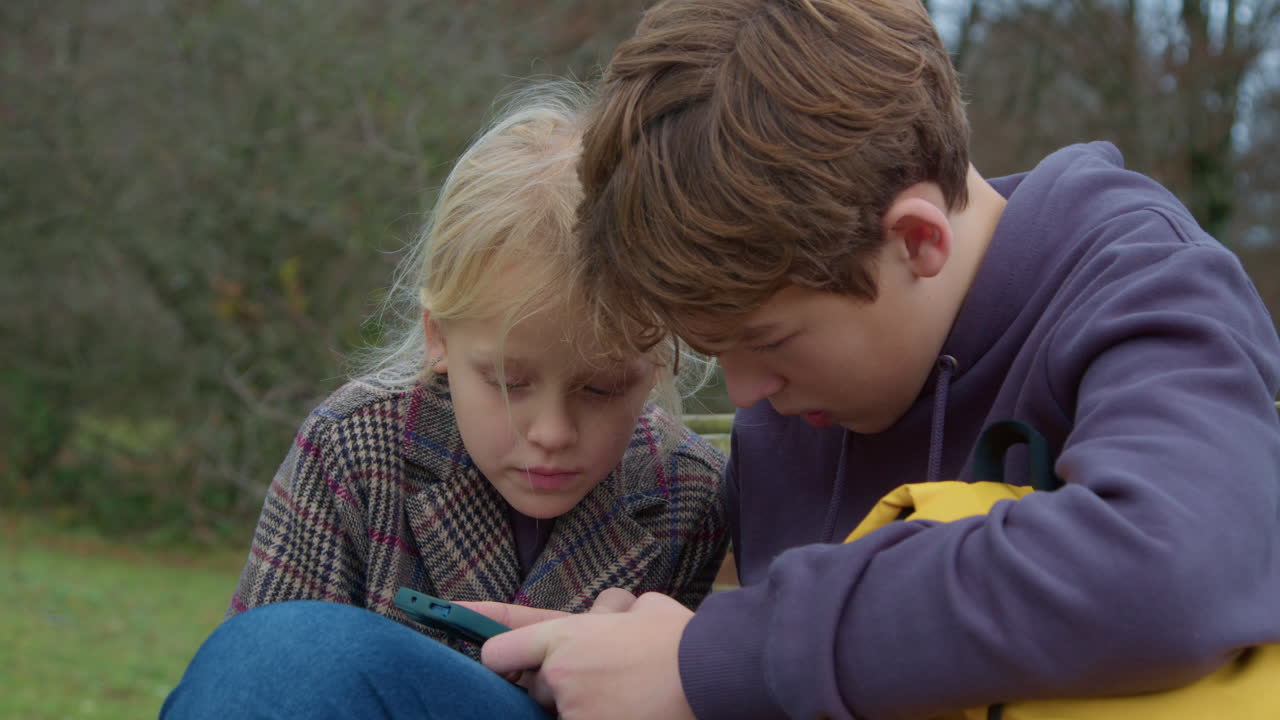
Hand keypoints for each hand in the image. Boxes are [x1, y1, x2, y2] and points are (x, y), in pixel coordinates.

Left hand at [479, 592, 696, 719]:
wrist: (714, 674)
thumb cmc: (681, 640)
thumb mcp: (640, 608)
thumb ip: (610, 613)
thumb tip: (609, 611)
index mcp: (565, 637)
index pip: (498, 651)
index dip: (500, 656)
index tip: (501, 663)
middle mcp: (560, 677)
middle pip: (538, 689)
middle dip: (563, 685)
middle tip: (605, 678)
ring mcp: (575, 714)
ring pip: (562, 714)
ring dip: (586, 707)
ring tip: (627, 696)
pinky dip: (604, 717)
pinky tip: (631, 711)